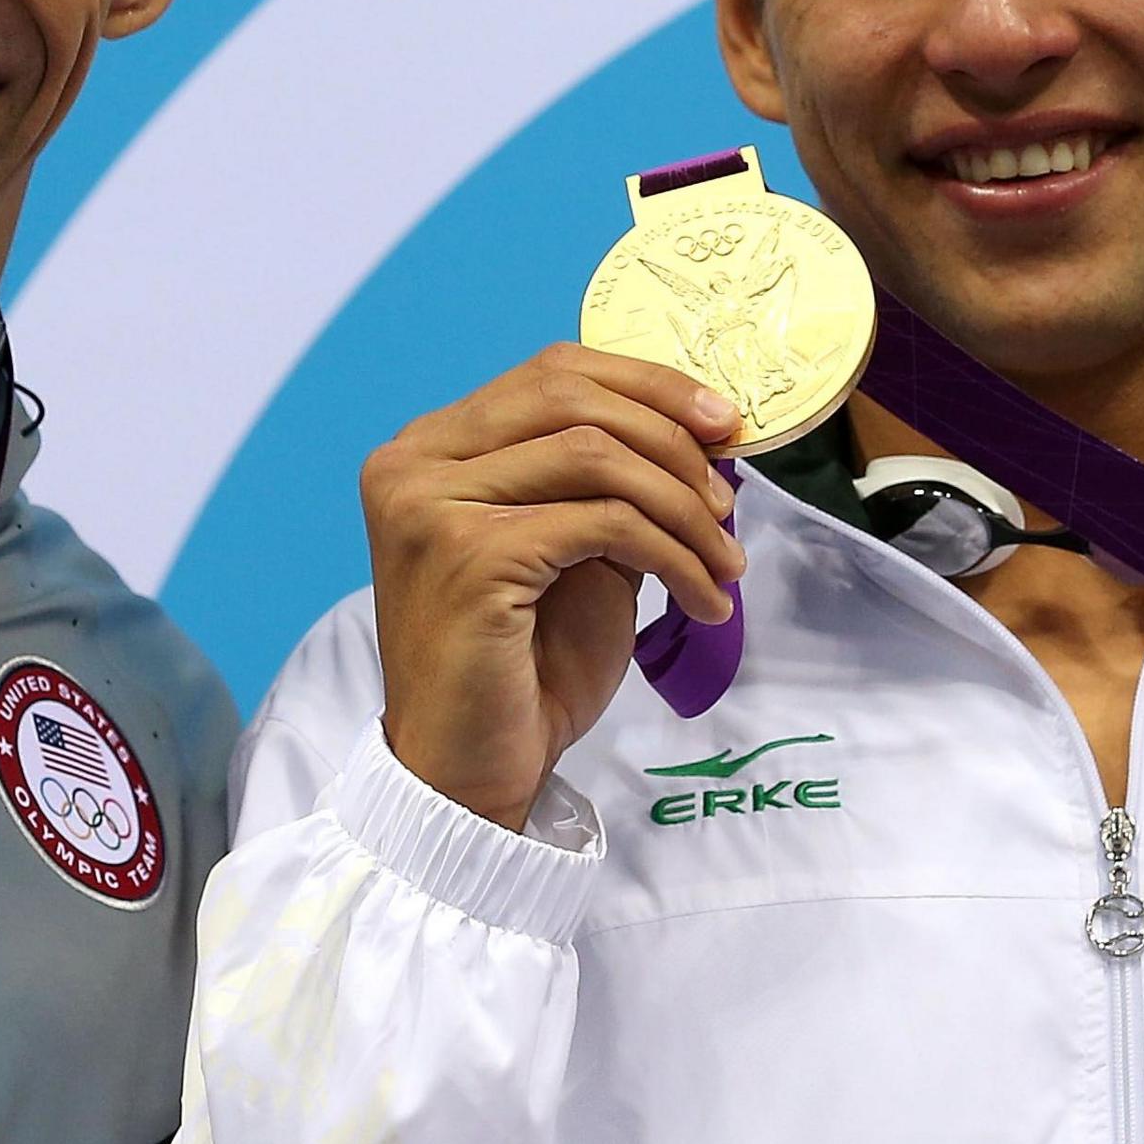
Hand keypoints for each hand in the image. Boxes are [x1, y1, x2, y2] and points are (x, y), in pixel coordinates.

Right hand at [364, 345, 746, 828]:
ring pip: (595, 456)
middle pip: (571, 398)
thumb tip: (701, 427)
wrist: (470, 771)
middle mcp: (414, 464)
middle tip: (730, 502)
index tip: (724, 423)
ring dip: (684, 509)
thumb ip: (609, 482)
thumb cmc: (522, 667)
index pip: (553, 372)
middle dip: (673, 440)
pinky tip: (701, 600)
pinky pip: (604, 523)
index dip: (650, 385)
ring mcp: (431, 507)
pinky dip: (673, 556)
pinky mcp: (469, 556)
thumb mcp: (573, 548)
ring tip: (725, 564)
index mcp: (431, 448)